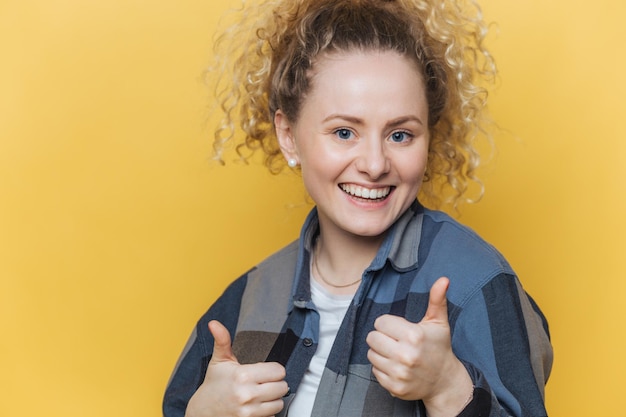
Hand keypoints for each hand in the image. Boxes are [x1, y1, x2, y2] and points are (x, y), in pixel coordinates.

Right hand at [185, 320, 288, 416]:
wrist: (202, 412)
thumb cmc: (213, 385)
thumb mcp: (219, 361)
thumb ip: (222, 340)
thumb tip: (214, 324)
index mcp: (243, 375)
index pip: (279, 371)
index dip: (274, 370)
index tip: (265, 371)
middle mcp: (247, 394)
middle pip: (282, 387)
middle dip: (275, 384)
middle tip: (263, 383)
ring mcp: (249, 412)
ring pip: (279, 403)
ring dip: (273, 399)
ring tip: (260, 395)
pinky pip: (272, 416)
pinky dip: (267, 412)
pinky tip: (256, 406)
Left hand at [366, 277, 471, 416]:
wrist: (444, 381)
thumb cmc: (438, 347)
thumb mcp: (438, 323)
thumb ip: (437, 300)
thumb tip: (443, 279)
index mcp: (414, 336)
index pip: (380, 322)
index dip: (388, 324)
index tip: (398, 329)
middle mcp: (406, 355)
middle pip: (372, 338)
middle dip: (382, 337)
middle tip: (395, 341)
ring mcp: (399, 373)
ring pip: (371, 354)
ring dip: (380, 352)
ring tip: (395, 353)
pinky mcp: (394, 387)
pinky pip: (374, 371)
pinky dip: (382, 368)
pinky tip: (395, 366)